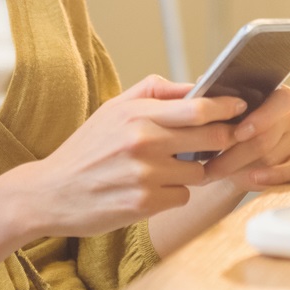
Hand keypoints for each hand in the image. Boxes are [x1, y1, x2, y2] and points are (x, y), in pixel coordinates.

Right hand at [15, 76, 246, 238]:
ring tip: (167, 168)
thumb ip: (154, 92)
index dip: (227, 108)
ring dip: (192, 170)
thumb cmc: (86, 148)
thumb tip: (195, 85)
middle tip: (222, 140)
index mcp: (137, 114)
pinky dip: (173, 194)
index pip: (199, 107)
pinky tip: (151, 189)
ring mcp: (145, 175)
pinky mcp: (143, 205)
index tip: (240, 107)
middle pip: (210, 138)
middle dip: (222, 139)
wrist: (48, 193)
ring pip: (199, 171)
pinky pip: (182, 196)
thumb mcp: (113, 108)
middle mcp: (143, 142)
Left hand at [202, 85, 289, 193]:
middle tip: (210, 166)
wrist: (224, 159)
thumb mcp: (213, 110)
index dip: (262, 117)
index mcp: (272, 95)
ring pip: (271, 158)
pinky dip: (273, 178)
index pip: (282, 99)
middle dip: (234, 154)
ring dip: (239, 170)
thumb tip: (204, 83)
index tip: (238, 134)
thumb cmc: (219, 128)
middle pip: (267, 137)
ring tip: (213, 174)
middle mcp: (287, 116)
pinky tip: (253, 180)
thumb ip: (213, 96)